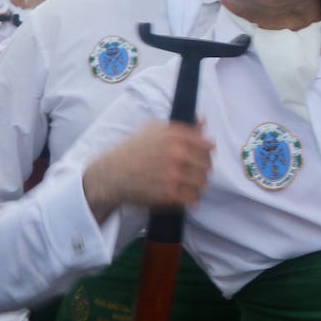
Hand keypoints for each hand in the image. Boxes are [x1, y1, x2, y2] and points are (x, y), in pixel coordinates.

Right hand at [83, 121, 213, 221]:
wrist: (112, 173)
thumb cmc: (133, 149)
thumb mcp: (154, 129)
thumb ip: (182, 125)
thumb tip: (203, 121)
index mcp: (177, 136)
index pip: (208, 147)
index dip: (206, 153)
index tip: (199, 157)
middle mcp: (178, 154)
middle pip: (207, 166)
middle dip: (201, 169)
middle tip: (192, 172)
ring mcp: (174, 175)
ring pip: (202, 183)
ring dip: (196, 184)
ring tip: (186, 184)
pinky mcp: (169, 194)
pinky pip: (193, 199)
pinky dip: (189, 198)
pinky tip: (181, 194)